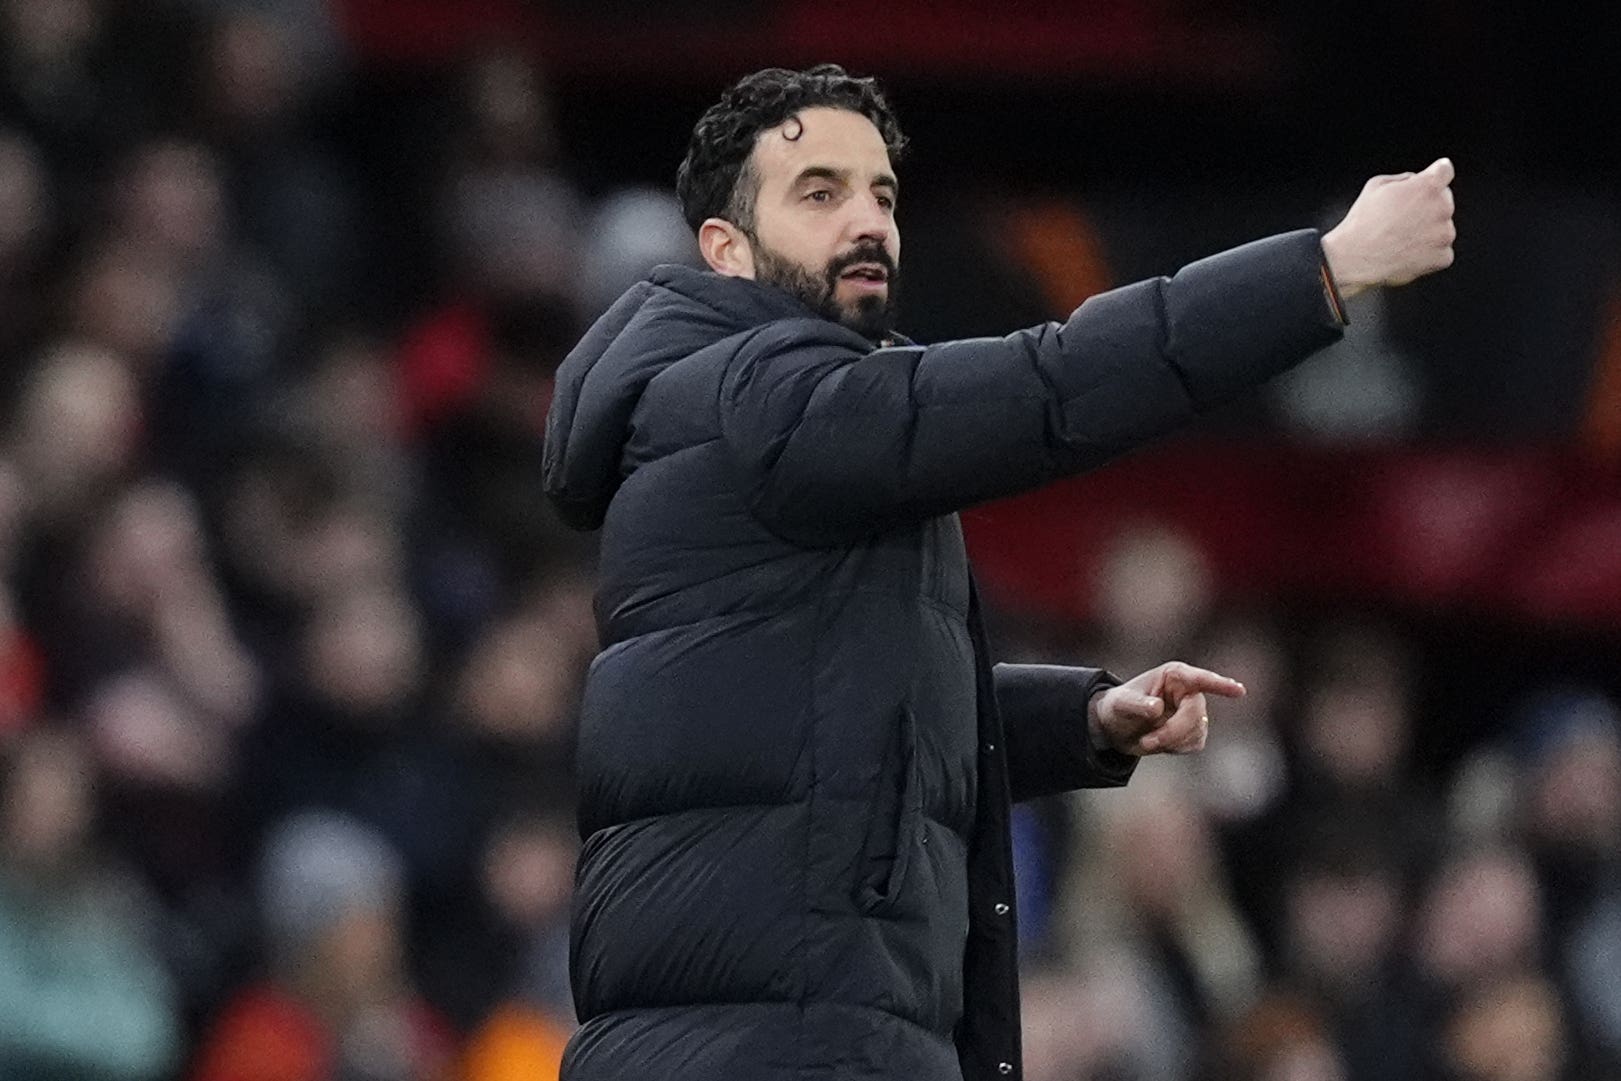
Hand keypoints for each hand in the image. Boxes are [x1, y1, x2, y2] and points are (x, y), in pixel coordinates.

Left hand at [1088, 661, 1245, 755]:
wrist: (1117, 727)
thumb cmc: (1119, 707)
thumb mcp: (1120, 704)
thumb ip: (1137, 705)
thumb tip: (1157, 708)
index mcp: (1174, 676)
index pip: (1200, 679)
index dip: (1220, 685)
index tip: (1239, 691)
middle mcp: (1189, 691)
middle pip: (1195, 713)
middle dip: (1173, 731)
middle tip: (1147, 742)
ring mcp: (1194, 711)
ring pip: (1197, 731)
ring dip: (1171, 742)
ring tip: (1147, 741)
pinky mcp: (1195, 730)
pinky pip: (1195, 743)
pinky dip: (1176, 748)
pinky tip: (1160, 743)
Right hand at [1321, 157, 1456, 298]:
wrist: (1354, 259)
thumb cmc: (1362, 223)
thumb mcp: (1376, 185)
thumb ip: (1404, 178)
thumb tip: (1415, 181)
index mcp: (1428, 186)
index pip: (1445, 170)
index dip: (1435, 175)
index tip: (1430, 181)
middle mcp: (1442, 208)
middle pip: (1444, 201)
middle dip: (1428, 206)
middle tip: (1403, 219)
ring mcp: (1445, 234)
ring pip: (1443, 228)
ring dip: (1428, 231)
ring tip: (1401, 238)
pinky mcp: (1443, 257)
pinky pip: (1442, 251)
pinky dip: (1429, 253)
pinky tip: (1408, 252)